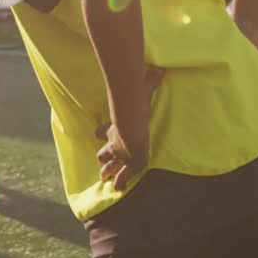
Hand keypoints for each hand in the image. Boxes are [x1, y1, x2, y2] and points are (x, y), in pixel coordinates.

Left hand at [95, 66, 163, 190]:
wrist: (131, 122)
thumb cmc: (135, 105)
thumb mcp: (144, 89)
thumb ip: (151, 80)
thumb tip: (160, 68)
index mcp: (115, 126)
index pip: (105, 131)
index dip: (103, 132)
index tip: (98, 132)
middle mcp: (115, 141)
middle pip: (105, 151)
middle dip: (103, 157)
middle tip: (100, 163)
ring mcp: (120, 154)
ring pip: (111, 165)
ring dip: (108, 171)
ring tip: (104, 178)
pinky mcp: (129, 164)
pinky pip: (124, 176)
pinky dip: (122, 182)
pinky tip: (118, 189)